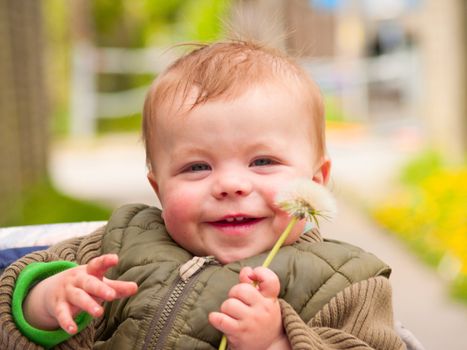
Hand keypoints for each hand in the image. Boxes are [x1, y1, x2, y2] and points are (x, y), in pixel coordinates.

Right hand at [23, 254, 137, 333]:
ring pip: (78, 297)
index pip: (98, 264)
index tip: (115, 258)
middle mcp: (78, 280)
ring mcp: (67, 292)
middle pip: (89, 283)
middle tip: (111, 295)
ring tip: (99, 313)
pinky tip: (73, 330)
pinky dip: (67, 322)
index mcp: (90, 272)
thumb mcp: (99, 283)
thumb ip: (117, 286)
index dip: (106, 261)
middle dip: (100, 289)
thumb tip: (136, 287)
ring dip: (88, 305)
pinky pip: (62, 314)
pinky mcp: (58, 306)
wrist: (51, 289)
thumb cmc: (84, 284)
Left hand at [209, 266, 289, 349]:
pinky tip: (217, 319)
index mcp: (270, 299)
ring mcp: (251, 321)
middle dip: (234, 293)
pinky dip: (215, 318)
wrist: (268, 347)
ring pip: (229, 304)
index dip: (261, 272)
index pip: (271, 280)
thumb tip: (245, 270)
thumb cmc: (262, 319)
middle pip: (241, 289)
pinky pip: (221, 319)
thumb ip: (253, 284)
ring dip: (226, 308)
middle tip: (237, 301)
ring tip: (232, 314)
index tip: (252, 274)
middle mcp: (263, 309)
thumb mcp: (263, 301)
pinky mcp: (240, 333)